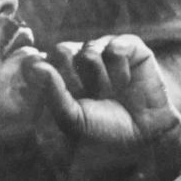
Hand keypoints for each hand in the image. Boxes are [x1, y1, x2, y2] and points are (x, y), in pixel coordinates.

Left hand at [22, 35, 180, 180]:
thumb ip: (52, 92)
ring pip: (89, 50)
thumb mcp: (73, 119)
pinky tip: (127, 81)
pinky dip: (121, 69)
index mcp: (59, 75)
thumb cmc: (104, 130)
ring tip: (112, 93)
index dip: (53, 79)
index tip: (68, 101)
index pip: (41, 62)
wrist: (145, 135)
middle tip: (92, 98)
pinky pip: (116, 46)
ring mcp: (102, 50)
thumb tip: (34, 66)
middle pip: (61, 50)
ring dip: (102, 79)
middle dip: (77, 80)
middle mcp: (78, 59)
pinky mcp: (128, 46)